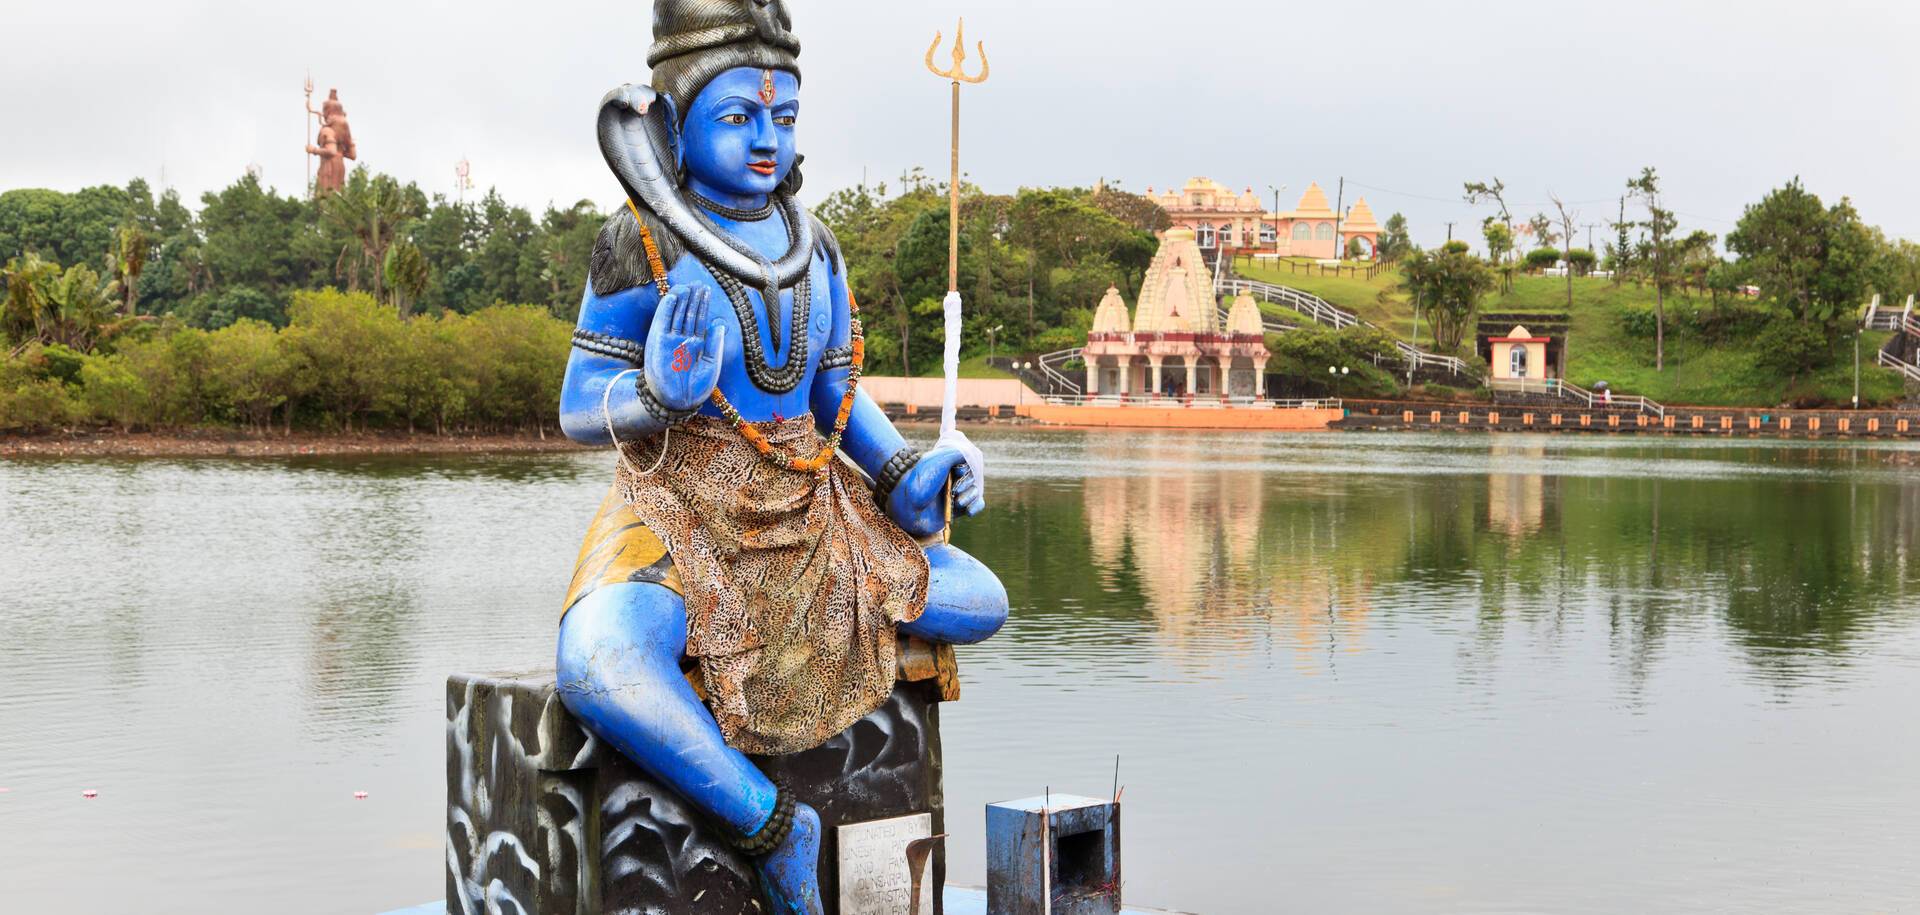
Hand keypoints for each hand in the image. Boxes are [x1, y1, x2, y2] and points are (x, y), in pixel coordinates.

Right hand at [643, 285, 726, 412]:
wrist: (679, 401)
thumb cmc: (696, 388)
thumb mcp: (712, 364)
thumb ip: (715, 343)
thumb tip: (720, 323)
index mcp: (695, 345)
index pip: (699, 320)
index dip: (702, 305)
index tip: (706, 291)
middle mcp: (682, 340)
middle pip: (688, 314)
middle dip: (693, 299)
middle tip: (698, 283)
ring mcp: (669, 340)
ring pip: (676, 315)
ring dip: (681, 300)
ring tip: (687, 286)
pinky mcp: (657, 342)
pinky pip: (662, 322)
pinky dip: (667, 309)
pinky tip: (673, 296)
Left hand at [887, 447, 984, 538]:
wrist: (907, 503)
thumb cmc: (923, 478)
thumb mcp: (943, 457)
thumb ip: (962, 453)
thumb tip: (971, 460)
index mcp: (948, 463)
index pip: (970, 460)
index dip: (967, 467)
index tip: (956, 471)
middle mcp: (951, 477)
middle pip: (974, 477)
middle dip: (968, 483)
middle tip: (955, 489)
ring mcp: (954, 493)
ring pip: (976, 491)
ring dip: (970, 496)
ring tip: (958, 502)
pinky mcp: (956, 509)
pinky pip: (976, 505)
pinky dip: (976, 506)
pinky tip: (969, 511)